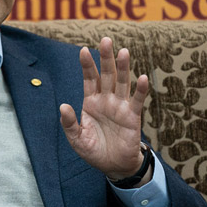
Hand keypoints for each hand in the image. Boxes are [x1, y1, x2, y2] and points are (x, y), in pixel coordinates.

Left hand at [59, 37, 149, 182]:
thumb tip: (63, 105)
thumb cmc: (94, 151)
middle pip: (106, 75)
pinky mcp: (132, 117)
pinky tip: (142, 78)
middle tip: (106, 40)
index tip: (83, 50)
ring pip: (122, 82)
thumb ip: (70, 123)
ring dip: (123, 67)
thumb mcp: (76, 139)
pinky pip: (137, 101)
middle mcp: (106, 100)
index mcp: (91, 102)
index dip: (87, 65)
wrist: (112, 166)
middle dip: (106, 58)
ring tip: (123, 51)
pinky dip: (141, 90)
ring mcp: (120, 106)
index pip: (89, 79)